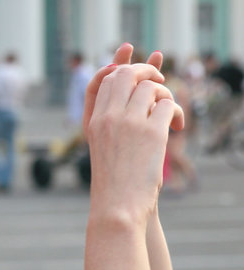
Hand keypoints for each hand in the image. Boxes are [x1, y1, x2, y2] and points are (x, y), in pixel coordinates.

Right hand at [84, 50, 182, 213]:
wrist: (117, 206)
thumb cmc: (113, 182)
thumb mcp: (104, 148)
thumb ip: (112, 122)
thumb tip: (131, 101)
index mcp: (93, 121)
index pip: (105, 80)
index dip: (119, 66)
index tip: (133, 64)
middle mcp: (107, 117)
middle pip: (126, 75)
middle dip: (146, 70)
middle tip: (160, 80)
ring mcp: (128, 123)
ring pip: (150, 87)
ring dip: (165, 94)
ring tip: (169, 112)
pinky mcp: (150, 132)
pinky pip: (167, 105)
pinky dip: (176, 112)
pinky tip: (175, 127)